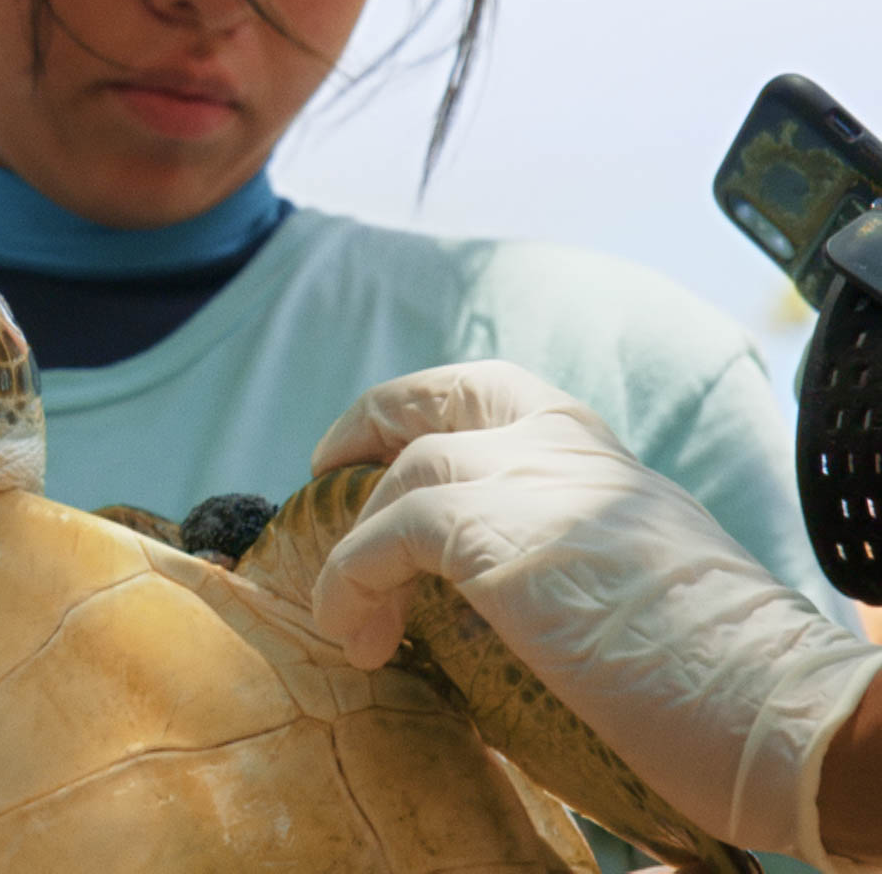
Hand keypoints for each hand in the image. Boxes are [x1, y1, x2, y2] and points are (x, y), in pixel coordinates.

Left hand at [308, 360, 881, 867]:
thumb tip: (493, 583)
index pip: (493, 390)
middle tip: (324, 476)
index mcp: (601, 453)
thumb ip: (565, 543)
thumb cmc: (713, 668)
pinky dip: (351, 586)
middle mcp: (565, 446)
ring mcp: (533, 481)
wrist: (771, 705)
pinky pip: (381, 540)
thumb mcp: (631, 569)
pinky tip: (362, 641)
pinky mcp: (496, 535)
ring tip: (352, 615)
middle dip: (366, 425)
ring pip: (402, 474)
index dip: (421, 411)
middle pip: (434, 394)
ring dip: (356, 545)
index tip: (378, 453)